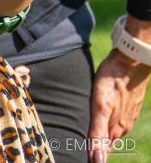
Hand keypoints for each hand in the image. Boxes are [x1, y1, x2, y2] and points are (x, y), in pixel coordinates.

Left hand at [88, 47, 149, 161]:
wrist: (130, 60)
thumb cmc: (112, 80)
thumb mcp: (100, 105)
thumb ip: (98, 133)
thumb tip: (97, 161)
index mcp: (115, 129)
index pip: (102, 151)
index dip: (92, 156)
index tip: (82, 158)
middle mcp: (122, 126)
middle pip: (107, 142)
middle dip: (97, 148)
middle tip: (83, 151)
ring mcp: (127, 115)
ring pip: (112, 131)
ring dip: (102, 136)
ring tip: (91, 139)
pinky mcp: (129, 105)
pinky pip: (117, 119)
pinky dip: (108, 123)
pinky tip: (103, 120)